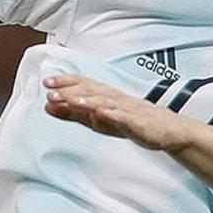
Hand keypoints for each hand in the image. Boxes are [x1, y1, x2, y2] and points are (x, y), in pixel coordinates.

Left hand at [43, 74, 191, 151]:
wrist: (165, 130)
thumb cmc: (131, 121)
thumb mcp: (96, 119)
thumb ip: (73, 114)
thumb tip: (48, 106)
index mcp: (104, 95)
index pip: (83, 84)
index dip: (65, 82)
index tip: (47, 82)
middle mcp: (114, 98)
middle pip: (91, 91)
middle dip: (71, 90)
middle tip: (51, 91)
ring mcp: (126, 109)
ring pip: (105, 102)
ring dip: (88, 100)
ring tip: (72, 100)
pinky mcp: (138, 122)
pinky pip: (124, 117)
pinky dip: (112, 114)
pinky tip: (101, 113)